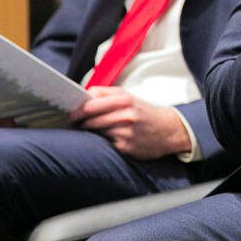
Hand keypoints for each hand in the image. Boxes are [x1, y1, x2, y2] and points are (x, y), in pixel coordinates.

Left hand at [72, 88, 190, 159]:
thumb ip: (105, 94)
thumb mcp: (128, 96)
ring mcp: (125, 132)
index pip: (90, 104)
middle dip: (80, 122)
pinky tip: (108, 138)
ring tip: (92, 130)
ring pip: (96, 132)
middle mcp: (125, 115)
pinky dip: (103, 141)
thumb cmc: (145, 112)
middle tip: (76, 123)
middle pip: (90, 119)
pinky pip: (105, 143)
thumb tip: (81, 96)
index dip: (76, 110)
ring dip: (91, 132)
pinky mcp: (126, 147)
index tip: (71, 113)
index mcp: (124, 99)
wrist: (169, 129)